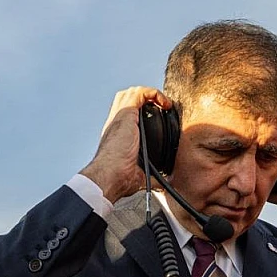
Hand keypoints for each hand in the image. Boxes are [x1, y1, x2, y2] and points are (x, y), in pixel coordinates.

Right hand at [79, 87, 172, 203]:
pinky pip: (141, 94)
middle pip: (128, 99)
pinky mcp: (126, 114)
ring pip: (132, 93)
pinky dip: (154, 94)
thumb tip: (165, 183)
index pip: (128, 114)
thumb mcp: (140, 174)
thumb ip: (153, 175)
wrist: (110, 175)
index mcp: (119, 135)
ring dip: (149, 94)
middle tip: (162, 108)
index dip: (143, 111)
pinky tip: (165, 104)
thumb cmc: (119, 177)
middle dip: (145, 99)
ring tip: (163, 103)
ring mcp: (120, 117)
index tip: (159, 117)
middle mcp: (117, 123)